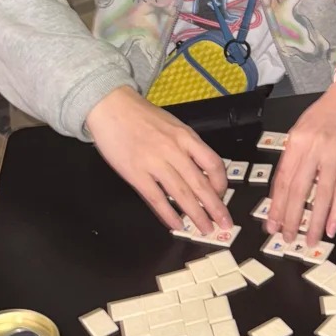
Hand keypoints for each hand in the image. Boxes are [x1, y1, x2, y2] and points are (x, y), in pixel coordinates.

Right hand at [85, 86, 230, 233]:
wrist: (111, 106)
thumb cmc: (142, 116)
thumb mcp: (173, 124)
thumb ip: (187, 145)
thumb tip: (201, 170)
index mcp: (186, 136)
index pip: (213, 163)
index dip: (221, 182)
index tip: (222, 195)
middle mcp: (174, 150)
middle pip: (201, 183)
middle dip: (215, 207)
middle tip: (225, 223)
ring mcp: (155, 163)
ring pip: (182, 194)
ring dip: (196, 215)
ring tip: (205, 228)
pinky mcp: (136, 174)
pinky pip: (157, 199)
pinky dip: (168, 215)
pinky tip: (176, 225)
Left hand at [267, 78, 335, 244]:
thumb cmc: (327, 112)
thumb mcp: (302, 128)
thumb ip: (294, 156)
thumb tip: (284, 189)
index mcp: (296, 141)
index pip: (282, 179)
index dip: (276, 205)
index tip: (271, 224)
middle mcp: (313, 149)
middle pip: (298, 190)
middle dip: (291, 218)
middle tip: (286, 237)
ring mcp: (335, 155)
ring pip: (321, 195)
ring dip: (314, 221)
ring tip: (309, 240)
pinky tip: (332, 227)